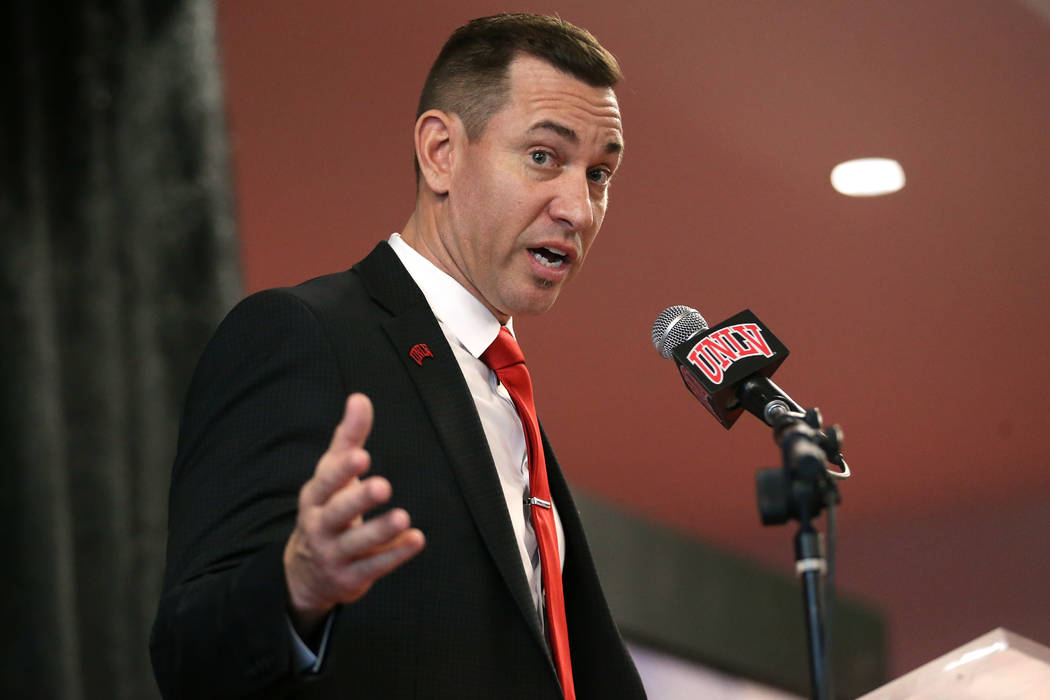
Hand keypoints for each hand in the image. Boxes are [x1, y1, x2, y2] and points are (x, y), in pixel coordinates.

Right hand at [283, 393, 424, 634]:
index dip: (342, 471)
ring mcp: (334, 554)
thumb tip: (360, 398)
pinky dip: (395, 554)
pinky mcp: (351, 578)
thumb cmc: (327, 509)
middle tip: (383, 485)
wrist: (306, 573)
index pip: (326, 482)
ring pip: (357, 543)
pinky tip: (417, 539)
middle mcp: (320, 526)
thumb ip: (348, 439)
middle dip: (359, 499)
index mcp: (315, 498)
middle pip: (339, 513)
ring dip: (381, 530)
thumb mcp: (332, 476)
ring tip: (404, 517)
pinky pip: (374, 566)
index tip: (362, 456)